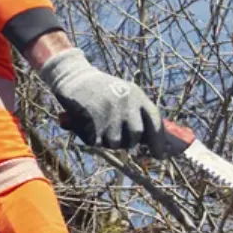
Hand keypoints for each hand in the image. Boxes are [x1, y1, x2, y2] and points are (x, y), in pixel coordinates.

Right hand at [36, 48, 162, 149]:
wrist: (73, 77)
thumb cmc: (100, 89)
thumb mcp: (123, 93)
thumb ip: (137, 113)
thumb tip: (151, 142)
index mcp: (135, 94)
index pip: (154, 121)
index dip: (158, 141)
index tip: (160, 155)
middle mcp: (125, 104)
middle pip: (136, 136)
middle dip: (128, 140)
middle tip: (117, 134)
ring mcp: (110, 114)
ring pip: (116, 143)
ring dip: (107, 140)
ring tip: (98, 125)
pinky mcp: (94, 123)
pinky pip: (98, 143)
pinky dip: (92, 138)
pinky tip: (87, 125)